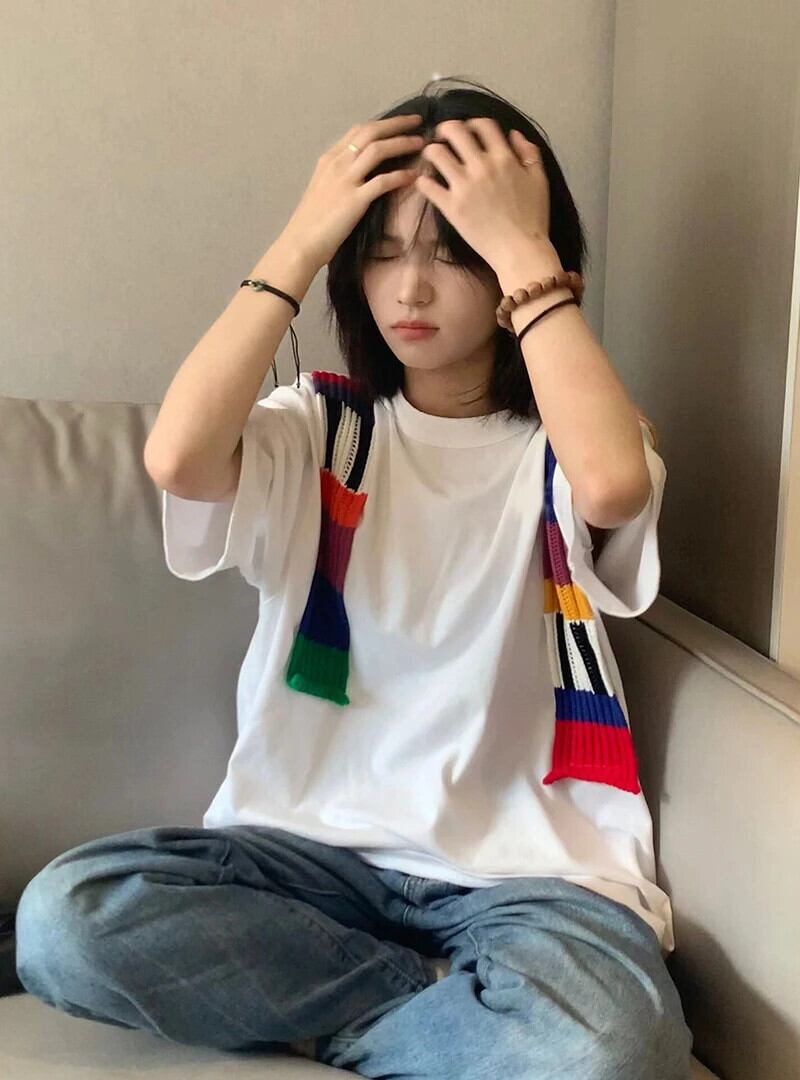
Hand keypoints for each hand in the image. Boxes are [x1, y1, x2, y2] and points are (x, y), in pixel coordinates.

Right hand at [281, 113, 424, 270]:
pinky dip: (401, 176)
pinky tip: (415, 176)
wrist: (300, 243)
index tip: (400, 123)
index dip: (383, 123)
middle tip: (417, 121)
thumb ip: (340, 176)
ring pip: (378, 150)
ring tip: (421, 144)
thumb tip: (361, 172)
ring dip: (402, 143)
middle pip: (370, 132)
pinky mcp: (354, 200)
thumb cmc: (311, 222)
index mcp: (329, 159)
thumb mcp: (323, 188)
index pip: (358, 131)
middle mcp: (337, 164)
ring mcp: (345, 181)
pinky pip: (382, 182)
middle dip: (396, 124)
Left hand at [414, 119, 550, 271]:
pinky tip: (424, 182)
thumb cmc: (533, 218)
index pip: (483, 125)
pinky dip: (423, 181)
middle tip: (442, 136)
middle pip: (455, 132)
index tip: (468, 130)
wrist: (520, 250)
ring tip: (432, 157)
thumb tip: (514, 134)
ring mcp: (464, 186)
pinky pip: (428, 186)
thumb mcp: (540, 180)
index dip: (473, 123)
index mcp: (504, 158)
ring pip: (436, 154)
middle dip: (445, 129)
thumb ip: (529, 153)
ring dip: (431, 151)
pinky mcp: (451, 207)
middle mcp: (481, 166)